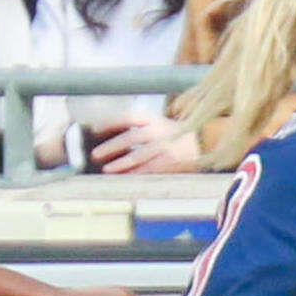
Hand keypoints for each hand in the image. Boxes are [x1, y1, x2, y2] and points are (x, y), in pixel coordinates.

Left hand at [91, 114, 205, 173]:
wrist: (201, 142)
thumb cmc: (170, 135)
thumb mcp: (155, 125)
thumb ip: (136, 129)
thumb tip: (107, 139)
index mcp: (152, 119)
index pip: (127, 117)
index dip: (109, 122)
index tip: (94, 129)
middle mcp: (158, 130)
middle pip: (131, 136)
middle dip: (111, 146)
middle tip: (95, 154)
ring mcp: (165, 147)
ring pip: (139, 156)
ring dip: (121, 164)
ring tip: (107, 170)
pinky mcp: (171, 162)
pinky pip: (149, 169)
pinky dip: (135, 174)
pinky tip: (125, 178)